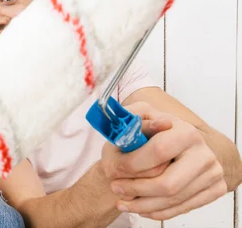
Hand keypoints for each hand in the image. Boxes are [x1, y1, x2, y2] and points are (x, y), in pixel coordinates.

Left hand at [100, 102, 226, 220]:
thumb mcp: (138, 119)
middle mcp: (203, 153)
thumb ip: (131, 122)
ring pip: (173, 200)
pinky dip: (156, 211)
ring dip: (142, 205)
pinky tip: (139, 207)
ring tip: (122, 201)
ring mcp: (212, 173)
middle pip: (168, 184)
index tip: (115, 170)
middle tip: (115, 188)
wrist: (180, 144)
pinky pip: (182, 208)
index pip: (159, 152)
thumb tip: (131, 129)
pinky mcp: (215, 189)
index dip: (133, 165)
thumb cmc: (153, 132)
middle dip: (136, 189)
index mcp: (185, 131)